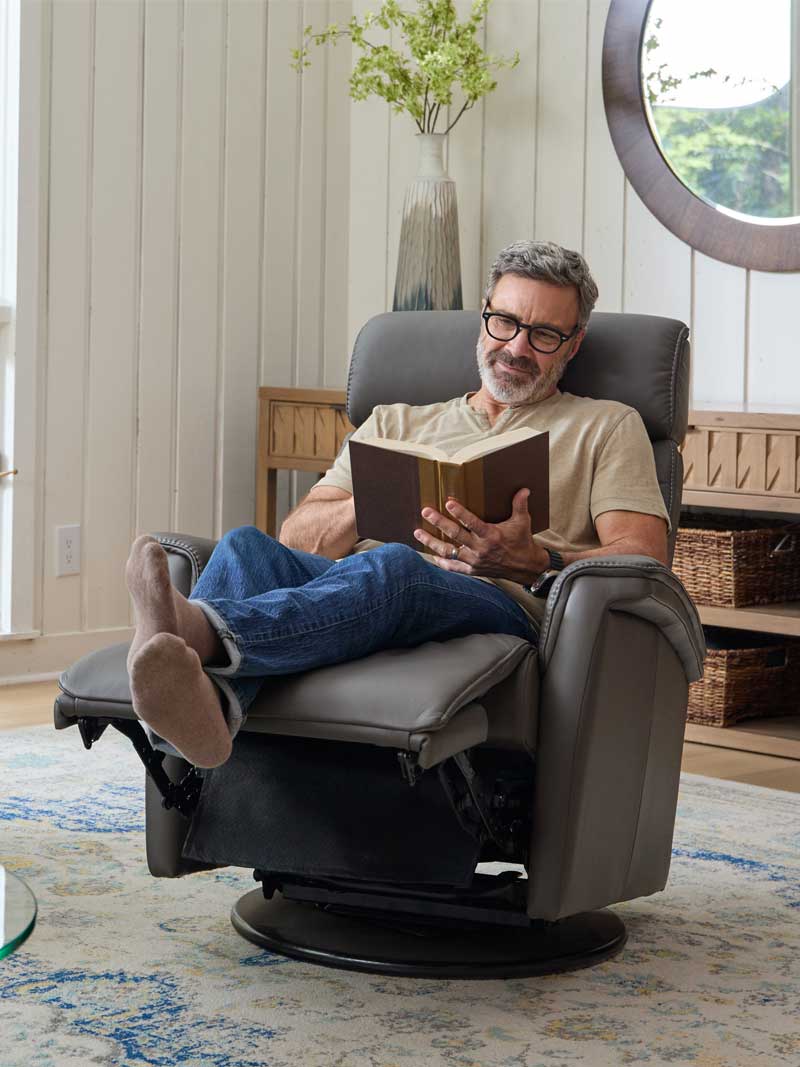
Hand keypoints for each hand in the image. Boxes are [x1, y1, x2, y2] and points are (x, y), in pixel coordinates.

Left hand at [413, 489, 549, 582]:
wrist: (525, 567)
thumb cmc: (522, 542)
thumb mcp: (523, 521)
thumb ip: (520, 505)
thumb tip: (524, 489)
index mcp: (492, 535)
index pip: (473, 523)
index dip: (460, 513)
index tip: (448, 502)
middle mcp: (481, 549)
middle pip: (455, 535)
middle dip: (439, 523)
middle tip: (426, 512)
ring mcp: (474, 561)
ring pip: (449, 551)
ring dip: (432, 542)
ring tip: (418, 532)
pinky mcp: (472, 570)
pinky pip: (453, 567)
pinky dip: (442, 562)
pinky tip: (432, 555)